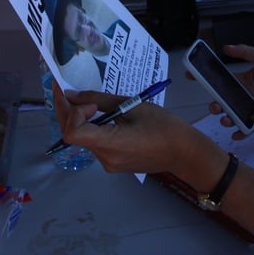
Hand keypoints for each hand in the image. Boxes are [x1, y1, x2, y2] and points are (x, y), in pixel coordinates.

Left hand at [55, 85, 207, 174]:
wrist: (184, 152)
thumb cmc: (164, 126)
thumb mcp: (132, 106)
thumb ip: (100, 101)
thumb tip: (72, 95)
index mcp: (110, 144)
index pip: (72, 132)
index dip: (72, 112)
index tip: (88, 101)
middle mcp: (104, 158)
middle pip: (73, 135)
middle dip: (69, 112)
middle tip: (72, 90)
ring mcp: (108, 164)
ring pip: (83, 139)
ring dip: (82, 119)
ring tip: (92, 101)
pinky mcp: (113, 164)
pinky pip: (95, 144)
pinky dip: (93, 128)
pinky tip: (104, 117)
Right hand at [215, 44, 253, 137]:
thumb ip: (246, 52)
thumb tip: (228, 47)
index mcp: (242, 81)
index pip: (221, 81)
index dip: (208, 80)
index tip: (195, 77)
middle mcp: (244, 96)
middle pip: (222, 102)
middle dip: (215, 104)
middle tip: (215, 105)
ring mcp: (250, 109)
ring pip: (231, 117)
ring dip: (225, 119)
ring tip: (226, 119)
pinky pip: (245, 129)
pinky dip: (240, 133)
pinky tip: (236, 134)